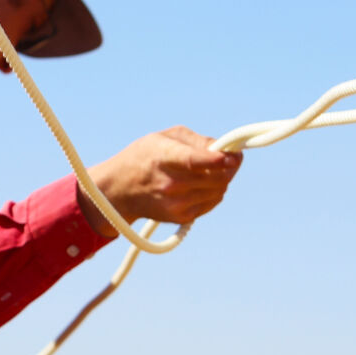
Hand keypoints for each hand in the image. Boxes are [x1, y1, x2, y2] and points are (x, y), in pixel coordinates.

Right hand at [77, 126, 241, 237]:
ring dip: (223, 178)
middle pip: (216, 178)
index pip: (194, 161)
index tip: (235, 156)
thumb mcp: (164, 137)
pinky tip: (203, 182)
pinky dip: (215, 190)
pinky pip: (213, 201)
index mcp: (163, 158)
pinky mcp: (181, 217)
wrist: (119, 191)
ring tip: (213, 169)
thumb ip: (196, 141)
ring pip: (219, 190)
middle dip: (230, 166)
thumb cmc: (144, 157)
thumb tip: (225, 149)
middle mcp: (170, 184)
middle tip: (231, 157)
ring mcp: (176, 204)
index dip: (218, 160)